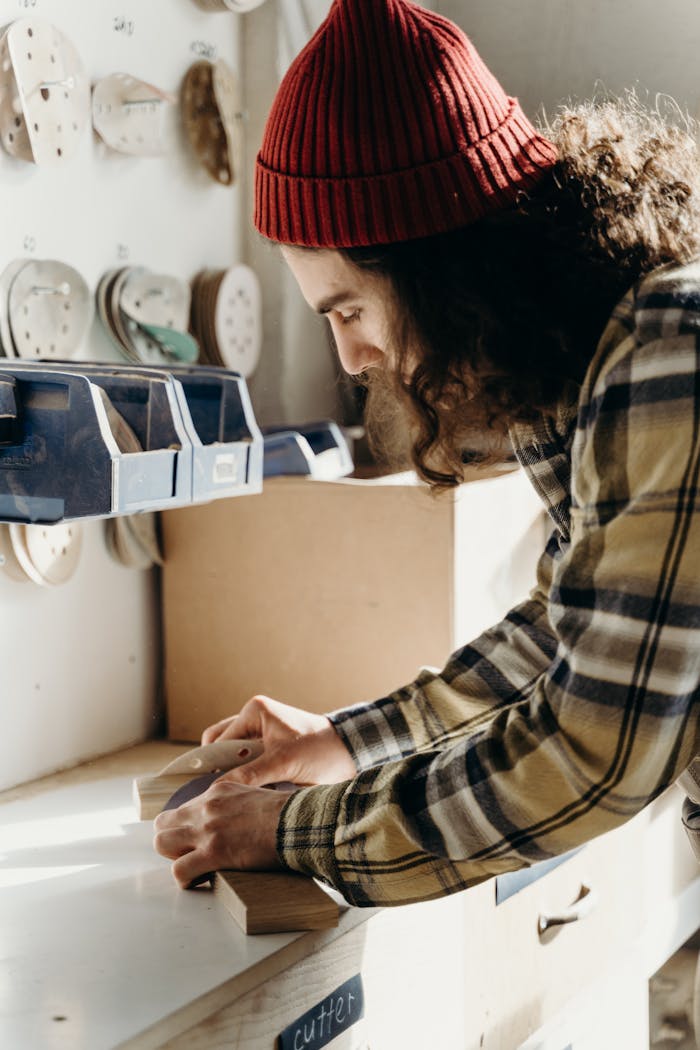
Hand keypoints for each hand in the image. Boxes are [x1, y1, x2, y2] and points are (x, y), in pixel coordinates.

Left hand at [153, 778, 292, 888]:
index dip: (186, 827)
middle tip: (190, 853)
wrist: (299, 822)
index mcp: (218, 790)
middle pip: (163, 823)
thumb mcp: (255, 796)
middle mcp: (207, 806)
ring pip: (162, 843)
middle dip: (172, 840)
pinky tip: (199, 881)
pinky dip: (185, 879)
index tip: (196, 839)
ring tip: (193, 865)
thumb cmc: (286, 814)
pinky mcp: (213, 852)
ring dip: (174, 857)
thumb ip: (236, 805)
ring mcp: (208, 829)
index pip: (184, 808)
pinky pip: (179, 870)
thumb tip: (235, 822)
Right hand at [201, 695, 356, 787]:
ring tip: (236, 793)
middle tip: (220, 792)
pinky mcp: (268, 750)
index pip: (219, 740)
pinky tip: (248, 792)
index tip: (203, 789)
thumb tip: (217, 789)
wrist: (350, 754)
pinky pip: (246, 763)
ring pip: (232, 757)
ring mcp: (260, 734)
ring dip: (233, 774)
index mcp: (254, 711)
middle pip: (220, 746)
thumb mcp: (283, 763)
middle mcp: (254, 719)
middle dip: (220, 768)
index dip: (211, 765)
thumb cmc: (321, 750)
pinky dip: (244, 777)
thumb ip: (249, 774)